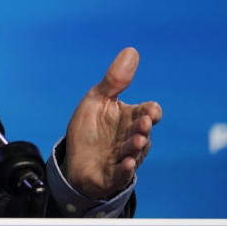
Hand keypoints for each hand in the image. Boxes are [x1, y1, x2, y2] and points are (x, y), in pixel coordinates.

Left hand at [63, 47, 161, 199]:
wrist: (74, 161)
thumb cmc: (89, 129)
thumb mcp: (97, 100)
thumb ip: (115, 79)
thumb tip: (132, 50)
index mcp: (130, 118)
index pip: (149, 113)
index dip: (152, 112)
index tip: (149, 110)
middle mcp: (131, 138)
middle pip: (143, 132)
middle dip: (143, 128)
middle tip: (143, 123)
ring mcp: (124, 157)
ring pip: (134, 152)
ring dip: (136, 147)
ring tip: (137, 141)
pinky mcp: (112, 175)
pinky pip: (121, 174)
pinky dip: (124, 169)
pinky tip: (125, 163)